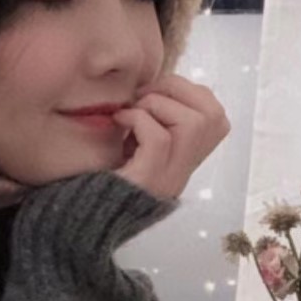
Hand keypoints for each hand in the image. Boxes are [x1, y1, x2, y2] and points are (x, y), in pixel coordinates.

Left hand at [113, 75, 229, 199]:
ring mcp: (169, 178)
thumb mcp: (134, 143)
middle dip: (177, 90)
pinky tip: (119, 121)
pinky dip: (139, 119)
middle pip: (213, 116)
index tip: (155, 93)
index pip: (216, 116)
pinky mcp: (148, 181)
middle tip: (142, 96)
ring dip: (158, 104)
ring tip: (132, 111)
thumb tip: (154, 86)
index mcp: (184, 160)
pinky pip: (160, 139)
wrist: (83, 214)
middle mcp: (183, 171)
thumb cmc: (102, 175)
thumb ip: (152, 120)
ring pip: (193, 124)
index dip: (189, 91)